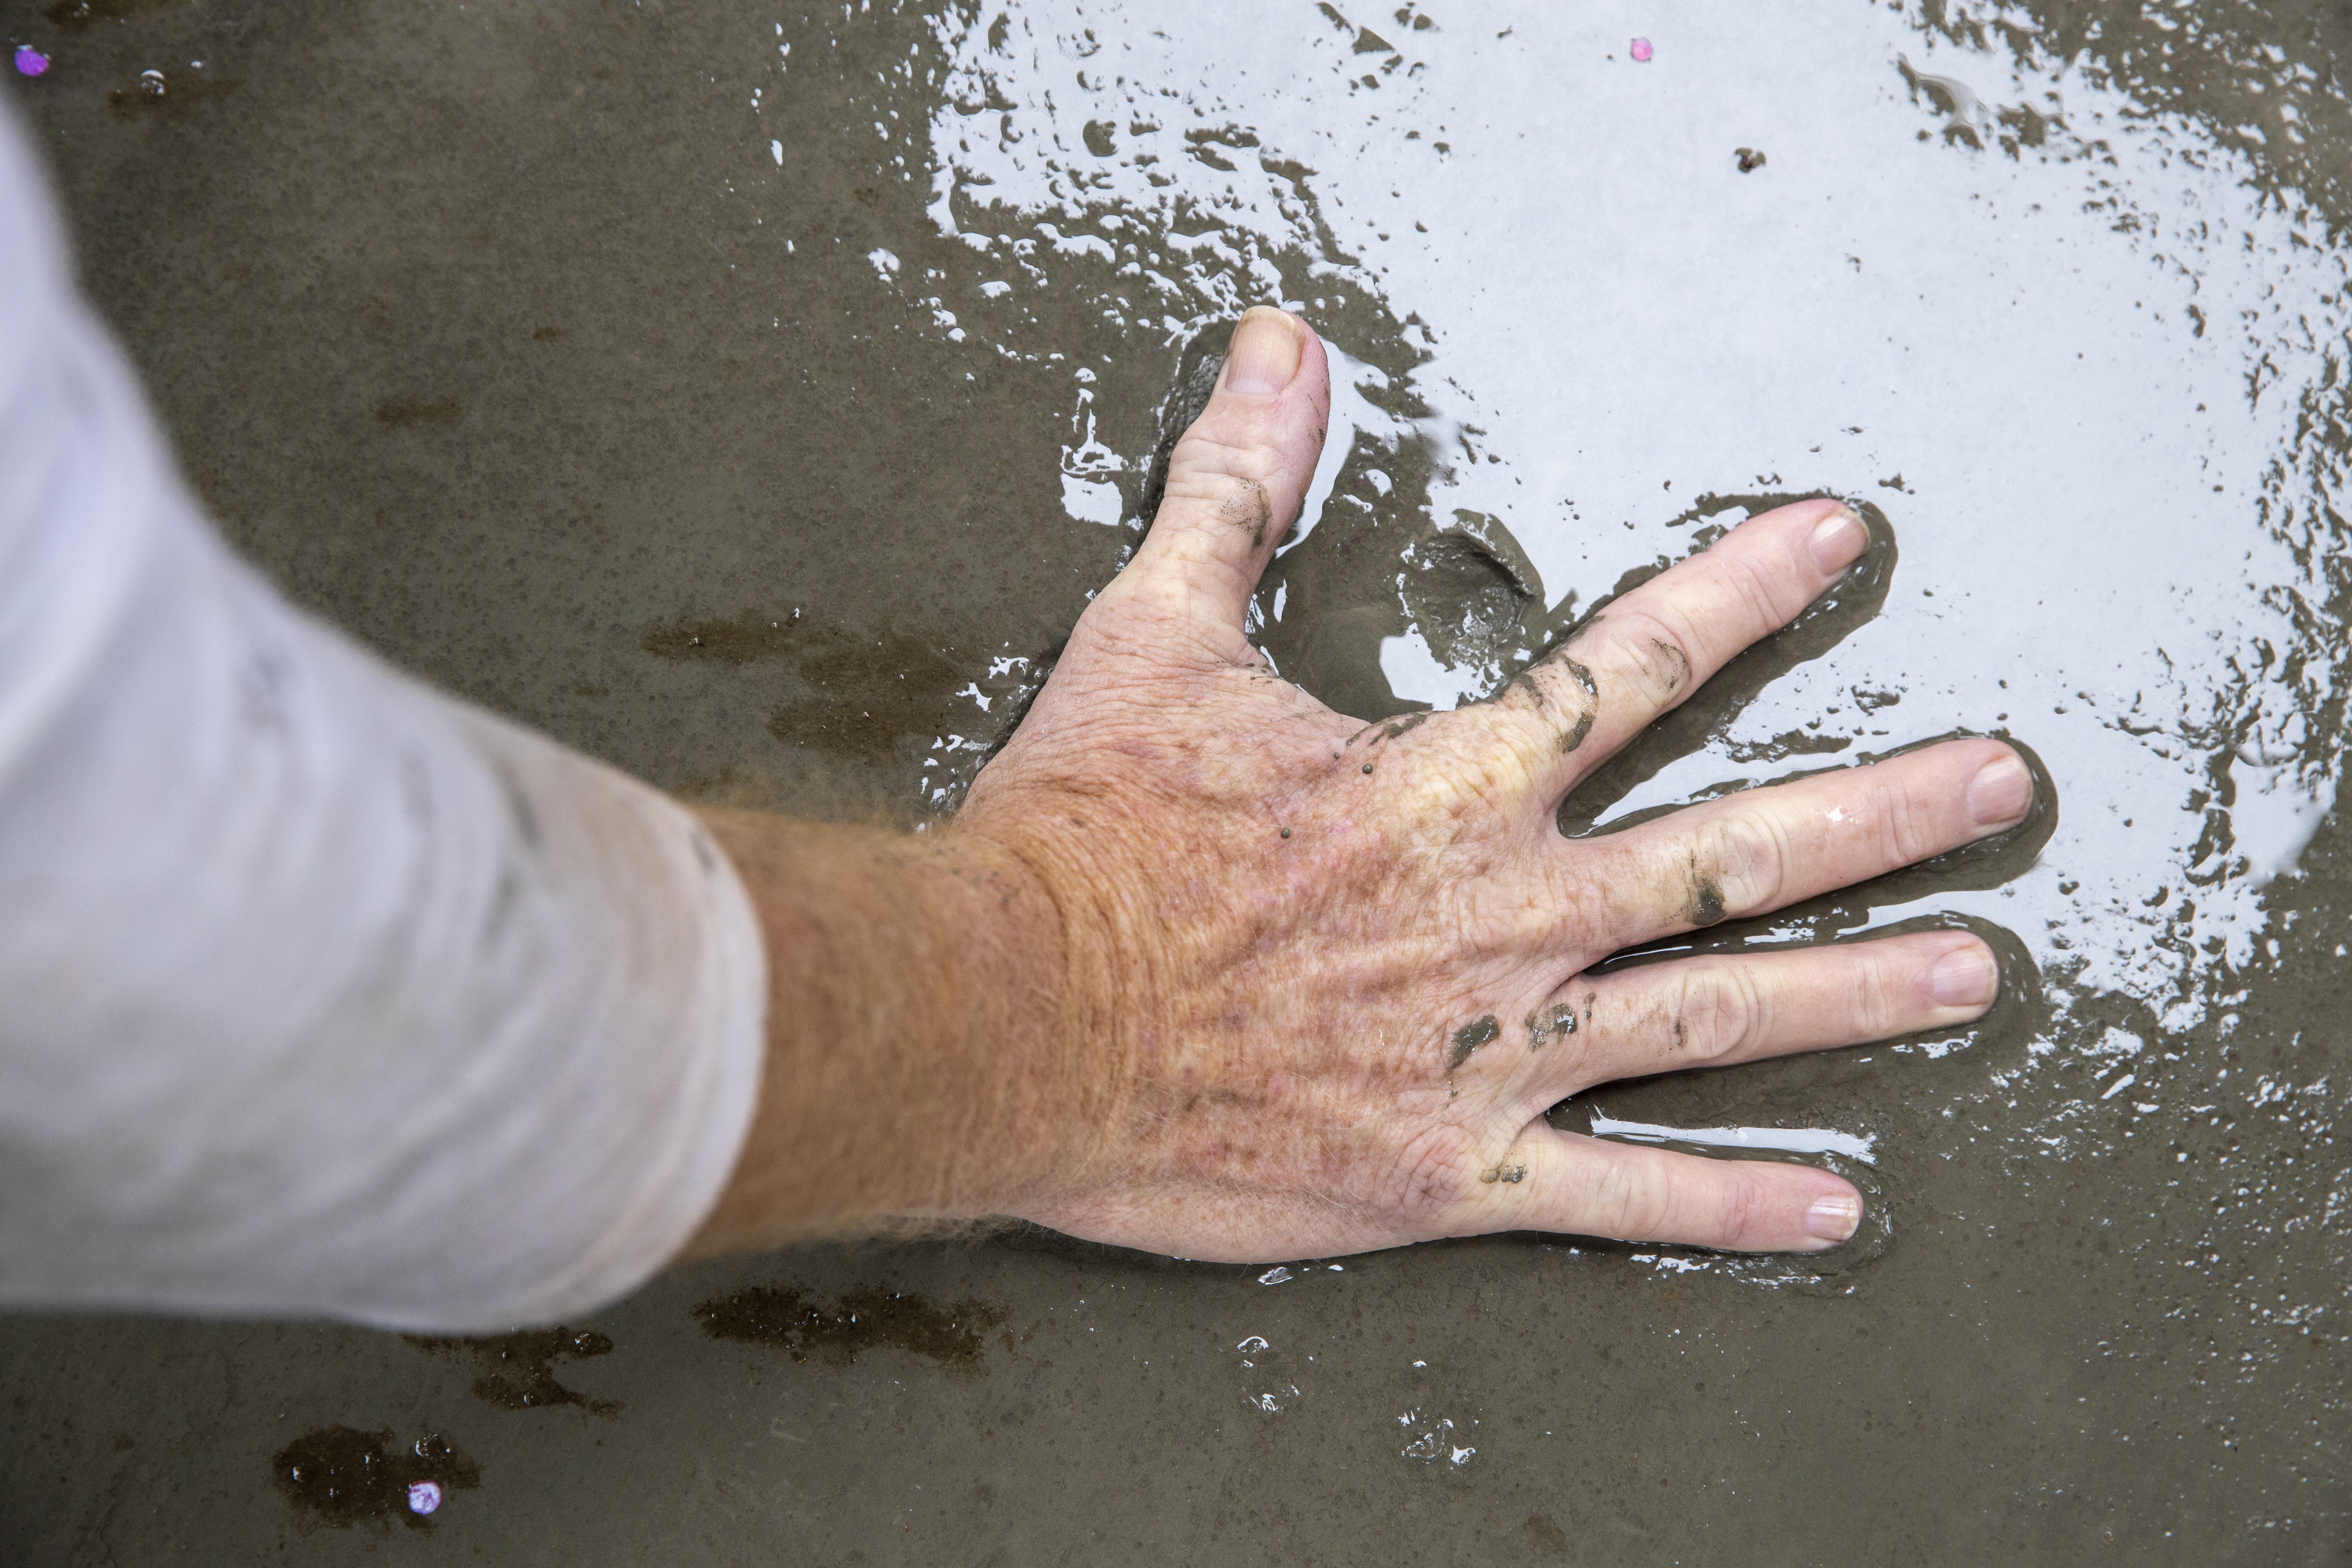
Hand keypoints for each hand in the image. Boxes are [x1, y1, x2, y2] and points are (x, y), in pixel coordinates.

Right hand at [954, 306, 2031, 1261]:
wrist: (1007, 1019)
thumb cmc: (1080, 838)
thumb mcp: (1154, 637)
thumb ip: (1235, 492)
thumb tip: (1279, 352)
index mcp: (1439, 791)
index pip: (1628, 668)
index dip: (1743, 595)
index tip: (1843, 546)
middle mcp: (1496, 918)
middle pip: (1728, 857)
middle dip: (1878, 814)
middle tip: (2002, 791)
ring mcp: (1486, 1054)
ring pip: (1712, 1020)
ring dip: (1855, 995)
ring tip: (1974, 974)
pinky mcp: (1445, 1171)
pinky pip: (1618, 1197)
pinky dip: (1729, 1206)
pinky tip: (1833, 1203)